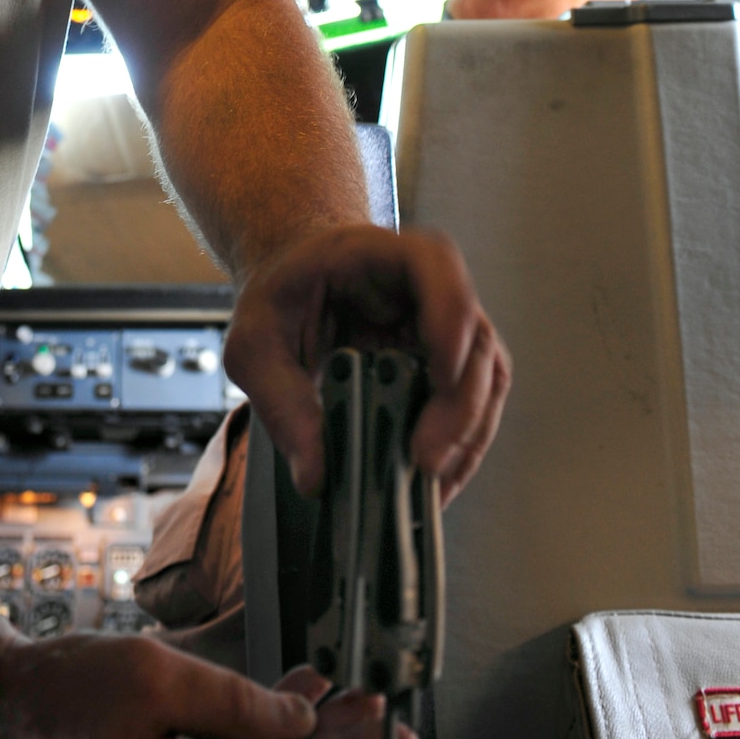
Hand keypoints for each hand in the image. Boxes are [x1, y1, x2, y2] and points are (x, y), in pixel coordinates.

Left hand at [223, 223, 509, 501]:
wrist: (291, 287)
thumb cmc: (278, 296)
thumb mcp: (254, 343)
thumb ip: (280, 402)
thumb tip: (315, 474)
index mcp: (382, 253)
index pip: (437, 265)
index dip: (451, 316)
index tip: (440, 375)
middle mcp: (429, 287)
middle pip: (475, 337)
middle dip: (458, 407)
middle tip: (422, 460)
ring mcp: (446, 327)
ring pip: (485, 379)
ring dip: (466, 436)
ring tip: (427, 485)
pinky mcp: (446, 365)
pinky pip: (471, 405)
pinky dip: (457, 447)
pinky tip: (429, 484)